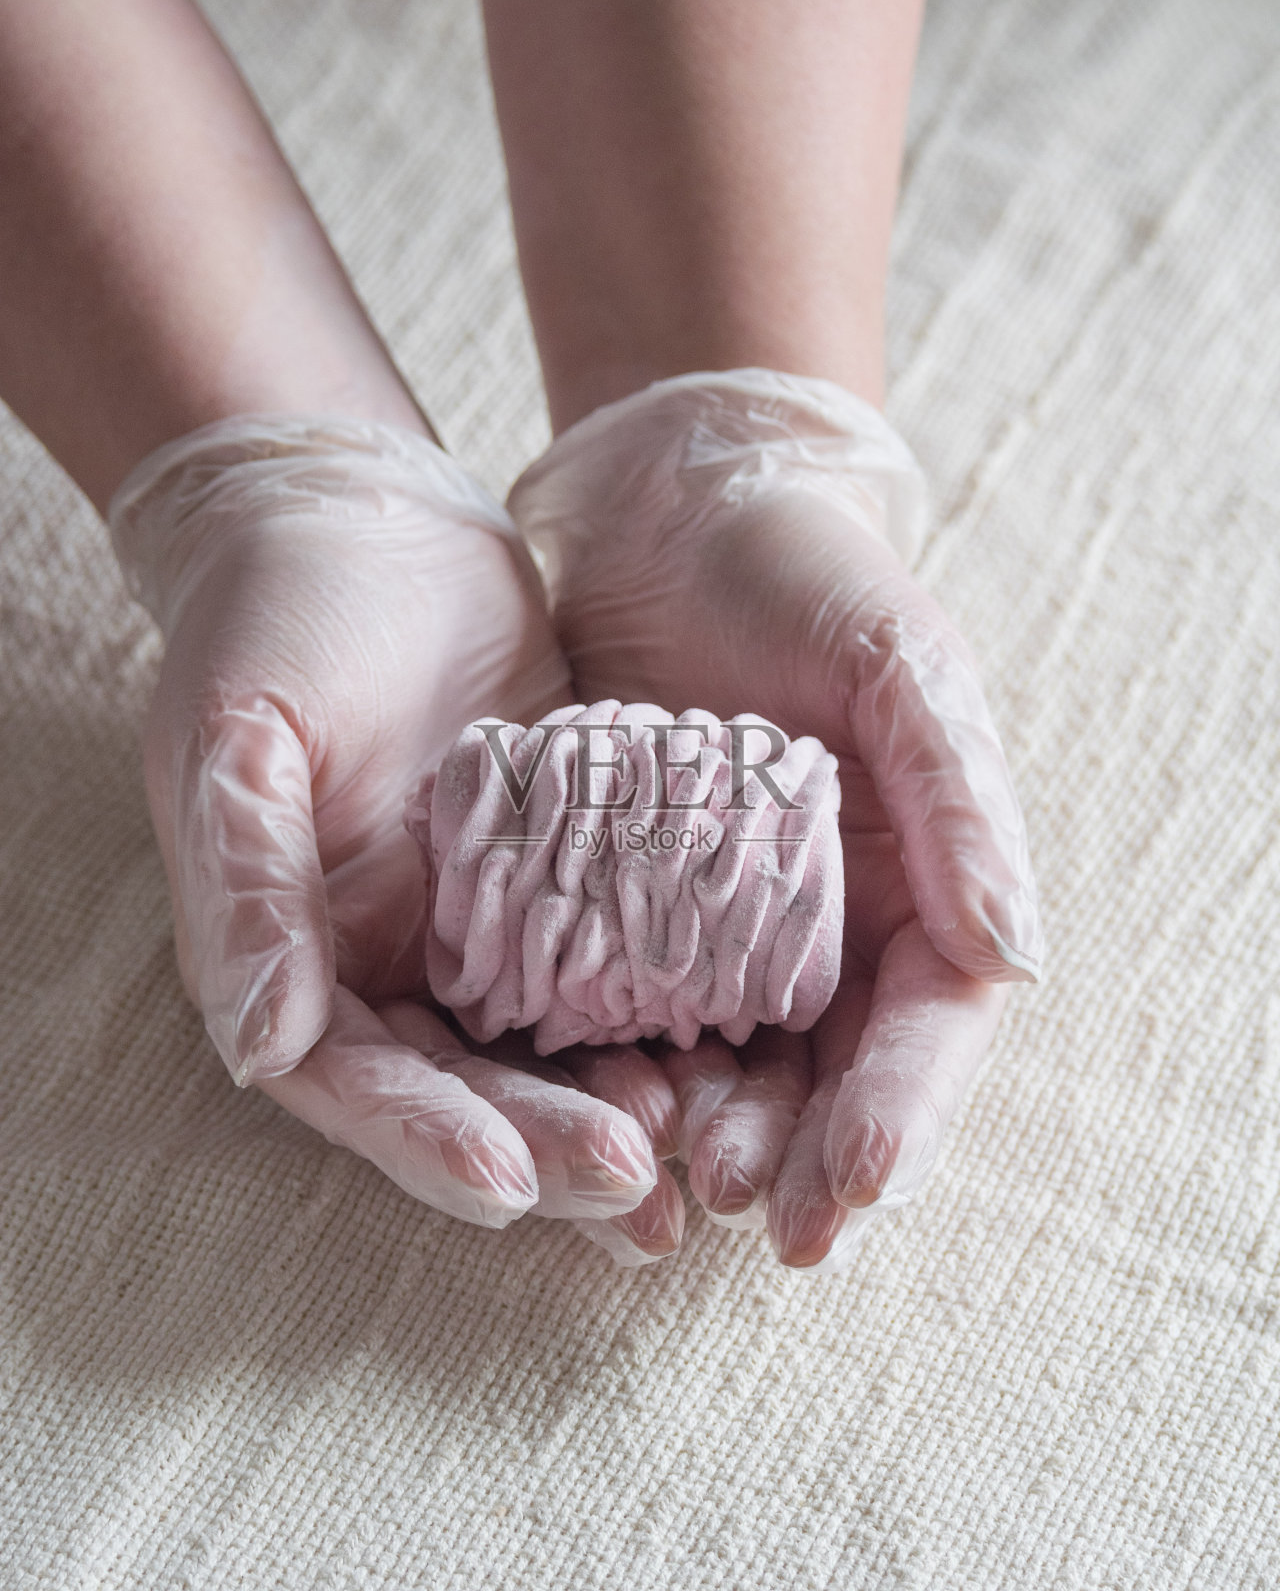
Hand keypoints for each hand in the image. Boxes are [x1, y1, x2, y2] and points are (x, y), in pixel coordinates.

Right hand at [109, 413, 681, 1259]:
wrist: (364, 520)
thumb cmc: (273, 617)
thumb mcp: (238, 734)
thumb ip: (246, 883)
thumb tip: (257, 1047)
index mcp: (296, 948)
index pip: (354, 1078)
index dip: (424, 1137)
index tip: (510, 1177)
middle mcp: (385, 958)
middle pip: (463, 1087)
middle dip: (545, 1142)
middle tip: (637, 1183)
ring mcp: (475, 922)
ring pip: (543, 1047)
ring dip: (610, 1106)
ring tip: (689, 1163)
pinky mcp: (555, 874)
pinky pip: (606, 963)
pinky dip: (654, 1015)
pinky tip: (718, 1054)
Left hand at [507, 369, 1042, 1269]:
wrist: (672, 507)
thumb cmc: (807, 573)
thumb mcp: (899, 667)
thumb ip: (957, 804)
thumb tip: (1017, 955)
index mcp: (910, 877)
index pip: (925, 1024)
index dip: (903, 1113)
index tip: (861, 1186)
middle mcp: (819, 918)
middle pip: (825, 1069)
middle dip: (799, 1148)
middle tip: (747, 1201)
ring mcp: (716, 918)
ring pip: (728, 1058)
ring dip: (709, 1127)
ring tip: (671, 1175)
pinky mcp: (619, 899)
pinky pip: (625, 1005)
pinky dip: (617, 1065)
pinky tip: (590, 1103)